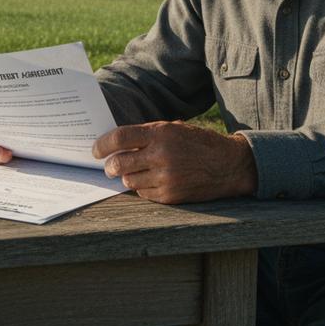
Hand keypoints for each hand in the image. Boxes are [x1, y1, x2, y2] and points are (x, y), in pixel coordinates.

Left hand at [93, 121, 257, 203]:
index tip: (95, 150)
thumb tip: (116, 143)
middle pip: (119, 163)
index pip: (120, 138)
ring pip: (129, 181)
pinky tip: (152, 181)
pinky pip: (144, 194)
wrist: (229, 165)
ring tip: (136, 172)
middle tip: (109, 167)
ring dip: (128, 177)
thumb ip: (147, 134)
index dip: (102, 145)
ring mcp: (166, 178)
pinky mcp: (171, 196)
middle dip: (110, 166)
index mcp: (161, 134)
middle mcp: (162, 155)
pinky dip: (143, 188)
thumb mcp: (174, 129)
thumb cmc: (199, 143)